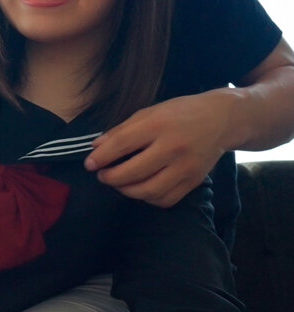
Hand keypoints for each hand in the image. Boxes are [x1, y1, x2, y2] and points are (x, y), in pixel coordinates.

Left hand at [84, 91, 234, 207]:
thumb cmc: (180, 113)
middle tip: (102, 175)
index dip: (101, 157)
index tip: (89, 164)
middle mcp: (173, 147)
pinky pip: (165, 199)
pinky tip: (141, 189)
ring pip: (148, 191)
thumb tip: (96, 148)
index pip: (122, 144)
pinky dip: (148, 198)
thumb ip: (122, 130)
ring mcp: (185, 167)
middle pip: (132, 172)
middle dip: (110, 177)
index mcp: (158, 125)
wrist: (222, 120)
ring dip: (126, 190)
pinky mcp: (194, 181)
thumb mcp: (149, 112)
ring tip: (119, 183)